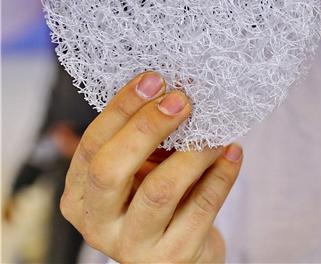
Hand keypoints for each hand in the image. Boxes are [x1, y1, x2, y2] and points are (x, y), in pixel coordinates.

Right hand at [60, 72, 242, 262]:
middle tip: (182, 100)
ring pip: (160, 191)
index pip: (92, 146)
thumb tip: (175, 85)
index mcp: (81, 196)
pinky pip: (201, 208)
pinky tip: (233, 152)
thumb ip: (147, 135)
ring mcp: (134, 246)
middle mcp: (98, 224)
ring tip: (216, 130)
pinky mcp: (174, 257)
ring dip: (193, 152)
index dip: (122, 109)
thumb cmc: (162, 198)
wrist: (186, 251)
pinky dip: (221, 175)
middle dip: (147, 128)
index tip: (154, 79)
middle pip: (111, 170)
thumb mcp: (143, 167)